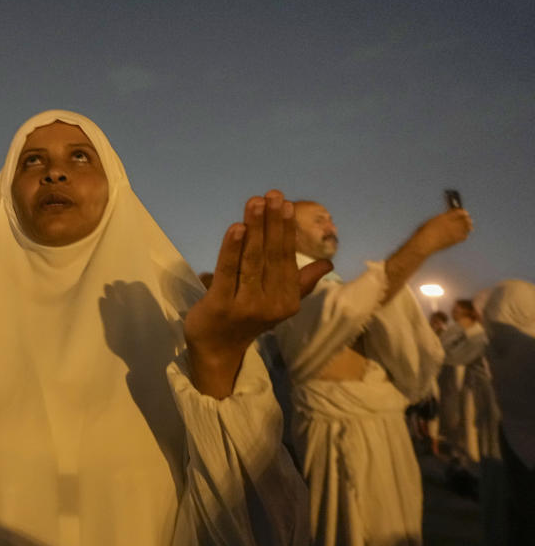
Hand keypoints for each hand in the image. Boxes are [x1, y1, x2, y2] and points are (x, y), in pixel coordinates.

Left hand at [184, 190, 331, 397]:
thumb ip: (301, 283)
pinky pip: (228, 271)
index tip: (287, 204)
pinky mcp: (220, 304)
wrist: (216, 350)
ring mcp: (246, 304)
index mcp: (288, 300)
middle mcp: (271, 303)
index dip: (287, 230)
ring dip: (255, 228)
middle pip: (272, 255)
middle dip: (273, 222)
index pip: (288, 258)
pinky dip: (232, 248)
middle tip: (273, 194)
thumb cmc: (247, 320)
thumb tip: (328, 264)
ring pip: (252, 259)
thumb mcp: (278, 303)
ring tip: (256, 202)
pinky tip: (237, 227)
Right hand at [414, 209, 472, 254]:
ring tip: (470, 226)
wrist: (424, 244)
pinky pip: (463, 237)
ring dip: (468, 226)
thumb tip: (448, 216)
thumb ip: (441, 218)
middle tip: (469, 219)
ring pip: (465, 228)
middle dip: (467, 219)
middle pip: (464, 220)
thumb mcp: (431, 221)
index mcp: (444, 218)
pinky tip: (465, 235)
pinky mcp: (453, 240)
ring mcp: (453, 233)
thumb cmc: (424, 232)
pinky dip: (465, 235)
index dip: (462, 211)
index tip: (464, 212)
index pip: (457, 212)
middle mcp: (450, 224)